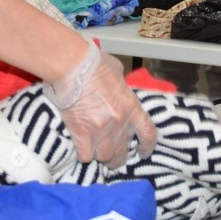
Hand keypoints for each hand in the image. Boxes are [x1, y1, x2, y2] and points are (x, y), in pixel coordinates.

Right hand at [44, 41, 156, 167]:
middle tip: (112, 155)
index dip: (146, 147)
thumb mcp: (117, 71)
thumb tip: (118, 86)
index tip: (142, 152)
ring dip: (101, 155)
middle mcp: (119, 123)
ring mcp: (100, 130)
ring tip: (95, 151)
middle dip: (119, 156)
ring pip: (105, 157)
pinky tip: (81, 148)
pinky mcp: (81, 134)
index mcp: (131, 106)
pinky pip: (85, 156)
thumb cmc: (93, 62)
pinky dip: (83, 154)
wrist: (72, 65)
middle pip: (123, 152)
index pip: (148, 134)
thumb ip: (121, 85)